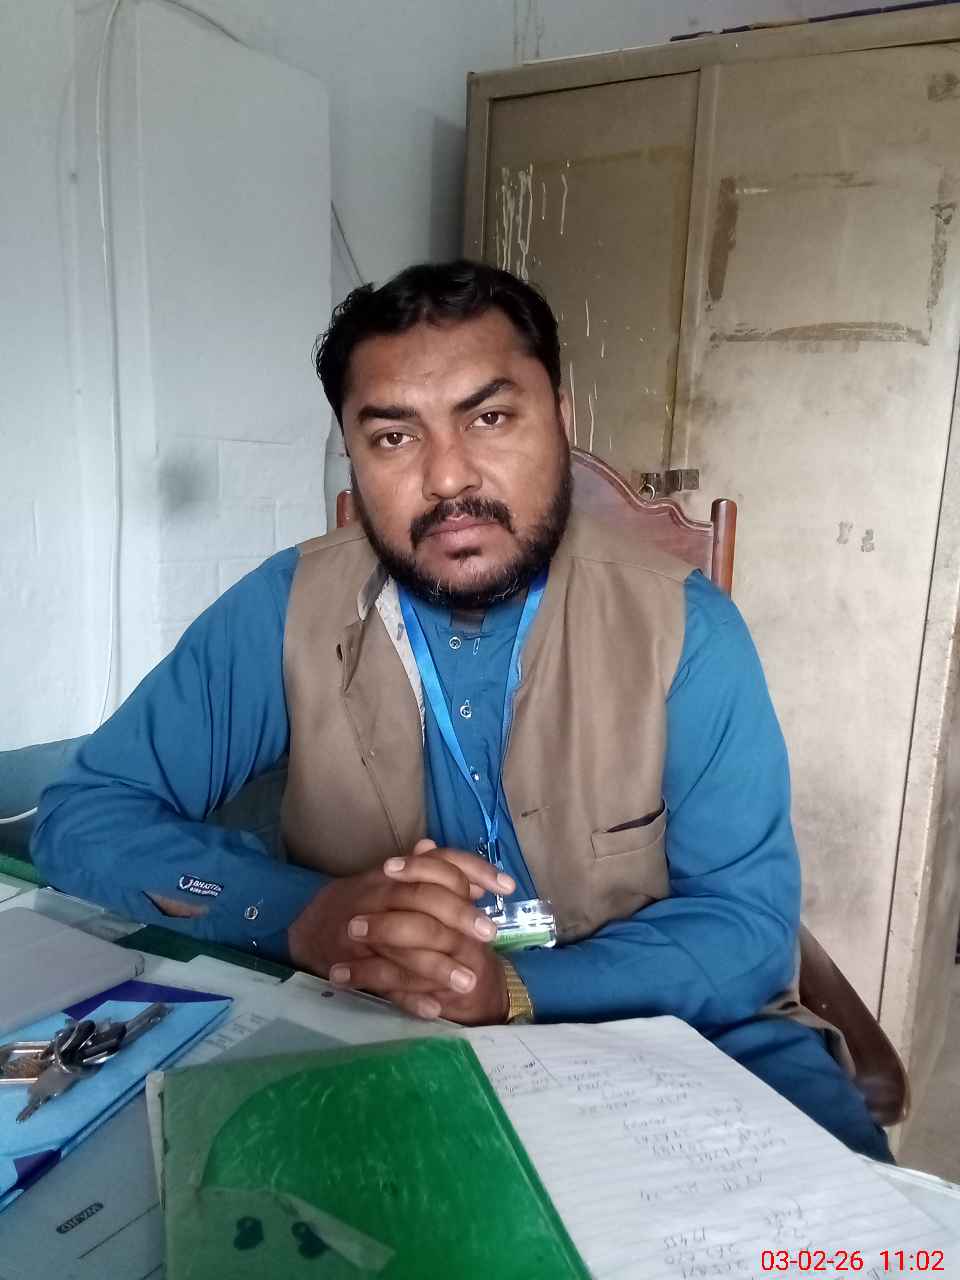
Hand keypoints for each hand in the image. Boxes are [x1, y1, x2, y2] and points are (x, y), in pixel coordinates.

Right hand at [287, 839, 512, 1018]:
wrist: (311, 925)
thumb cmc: (365, 901)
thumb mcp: (395, 879)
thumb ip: (431, 874)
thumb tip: (468, 876)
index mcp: (395, 874)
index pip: (439, 863)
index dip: (474, 871)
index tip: (507, 886)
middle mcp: (378, 896)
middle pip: (422, 899)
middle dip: (458, 916)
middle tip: (488, 934)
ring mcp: (364, 931)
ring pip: (403, 945)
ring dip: (437, 965)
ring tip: (468, 981)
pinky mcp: (353, 964)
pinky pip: (384, 982)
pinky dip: (409, 997)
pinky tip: (433, 1008)